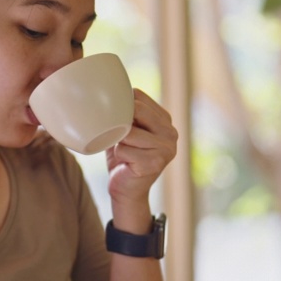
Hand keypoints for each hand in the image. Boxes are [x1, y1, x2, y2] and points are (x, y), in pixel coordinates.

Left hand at [106, 89, 176, 211]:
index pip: (138, 96)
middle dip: (120, 122)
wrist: (126, 191)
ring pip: (127, 131)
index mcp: (165, 119)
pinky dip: (118, 155)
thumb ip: (125, 111)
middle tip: (119, 139)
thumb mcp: (126, 129)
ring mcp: (166, 148)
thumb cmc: (123, 157)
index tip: (119, 122)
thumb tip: (110, 89)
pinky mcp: (155, 163)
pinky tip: (126, 163)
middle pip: (135, 110)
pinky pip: (123, 149)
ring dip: (118, 142)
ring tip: (124, 153)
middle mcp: (171, 132)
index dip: (121, 107)